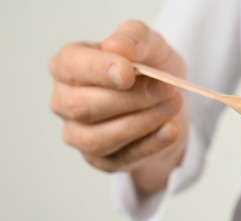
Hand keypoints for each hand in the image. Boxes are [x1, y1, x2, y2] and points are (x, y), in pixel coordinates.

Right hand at [49, 20, 188, 194]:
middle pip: (83, 107)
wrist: (167, 99)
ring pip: (98, 140)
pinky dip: (150, 145)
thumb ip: (134, 38)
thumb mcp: (150, 44)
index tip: (129, 73)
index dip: (98, 70)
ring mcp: (80, 135)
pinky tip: (172, 130)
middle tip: (166, 89)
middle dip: (129, 100)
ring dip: (140, 124)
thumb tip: (116, 47)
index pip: (71, 66)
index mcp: (68, 66)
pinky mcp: (102, 160)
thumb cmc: (150, 67)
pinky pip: (122, 159)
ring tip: (173, 106)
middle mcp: (66, 102)